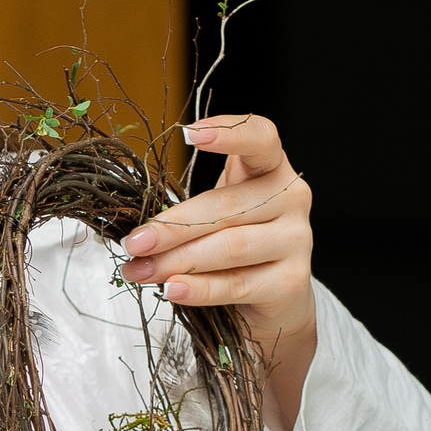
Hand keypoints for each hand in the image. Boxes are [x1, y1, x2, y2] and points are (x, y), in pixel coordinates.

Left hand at [118, 114, 316, 428]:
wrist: (274, 298)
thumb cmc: (234, 245)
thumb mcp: (214, 216)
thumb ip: (186, 212)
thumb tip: (134, 233)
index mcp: (271, 169)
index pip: (261, 138)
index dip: (229, 132)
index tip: (190, 134)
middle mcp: (292, 198)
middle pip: (225, 206)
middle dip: (171, 227)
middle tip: (132, 243)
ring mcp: (297, 239)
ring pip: (229, 247)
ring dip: (177, 261)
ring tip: (140, 271)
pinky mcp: (292, 281)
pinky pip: (238, 284)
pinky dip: (200, 289)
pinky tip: (173, 290)